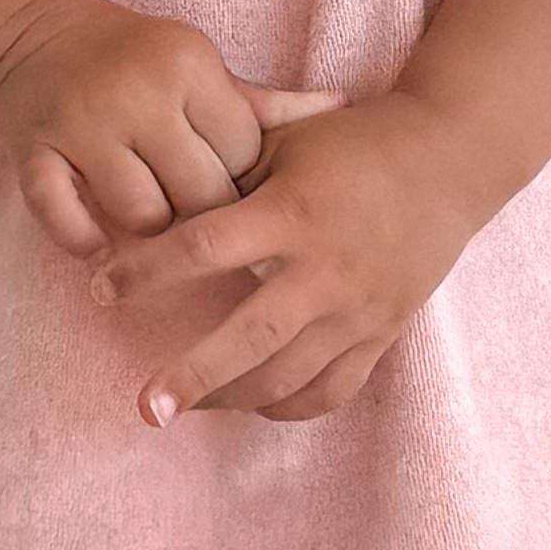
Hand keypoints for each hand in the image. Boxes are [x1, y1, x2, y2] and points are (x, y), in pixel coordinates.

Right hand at [0, 0, 333, 260]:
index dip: (242, 179)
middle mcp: (136, 95)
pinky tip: (98, 246)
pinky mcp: (34, 151)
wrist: (39, 35)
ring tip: (155, 228)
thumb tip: (343, 109)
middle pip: (197, 193)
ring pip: (140, 215)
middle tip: (201, 220)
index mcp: (186, 67)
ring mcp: (81, 125)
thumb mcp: (203, 69)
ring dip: (151, 233)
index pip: (240, 152)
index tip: (233, 184)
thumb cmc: (141, 60)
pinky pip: (63, 218)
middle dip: (205, 216)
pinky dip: (82, 240)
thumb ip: (265, 104)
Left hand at [86, 92, 488, 427]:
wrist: (449, 161)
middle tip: (144, 408)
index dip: (147, 270)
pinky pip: (332, 389)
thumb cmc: (354, 144)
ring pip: (288, 376)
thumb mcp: (287, 141)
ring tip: (182, 408)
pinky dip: (289, 407)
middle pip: (249, 336)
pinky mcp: (381, 332)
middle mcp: (324, 269)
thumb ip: (226, 175)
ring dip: (231, 399)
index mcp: (292, 212)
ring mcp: (357, 308)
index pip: (205, 246)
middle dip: (193, 376)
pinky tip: (254, 406)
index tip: (101, 290)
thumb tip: (157, 202)